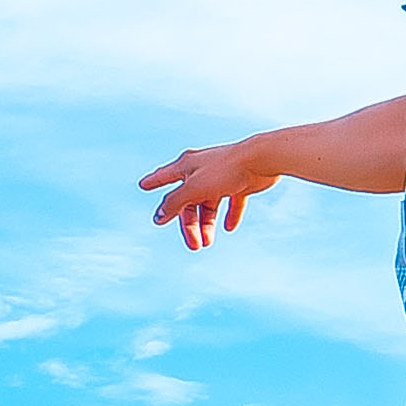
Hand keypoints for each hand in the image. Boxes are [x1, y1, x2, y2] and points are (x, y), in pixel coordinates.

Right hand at [139, 137, 279, 246]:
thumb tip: (159, 215)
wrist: (261, 160)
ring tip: (208, 242)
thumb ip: (175, 202)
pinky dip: (230, 215)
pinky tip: (230, 227)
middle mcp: (202, 170)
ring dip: (207, 224)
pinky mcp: (240, 183)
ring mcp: (222, 177)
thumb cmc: (226, 169)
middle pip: (189, 201)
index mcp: (187, 166)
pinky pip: (232, 202)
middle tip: (193, 245)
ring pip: (209, 205)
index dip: (154, 181)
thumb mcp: (194, 189)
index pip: (165, 175)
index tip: (143, 185)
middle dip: (189, 224)